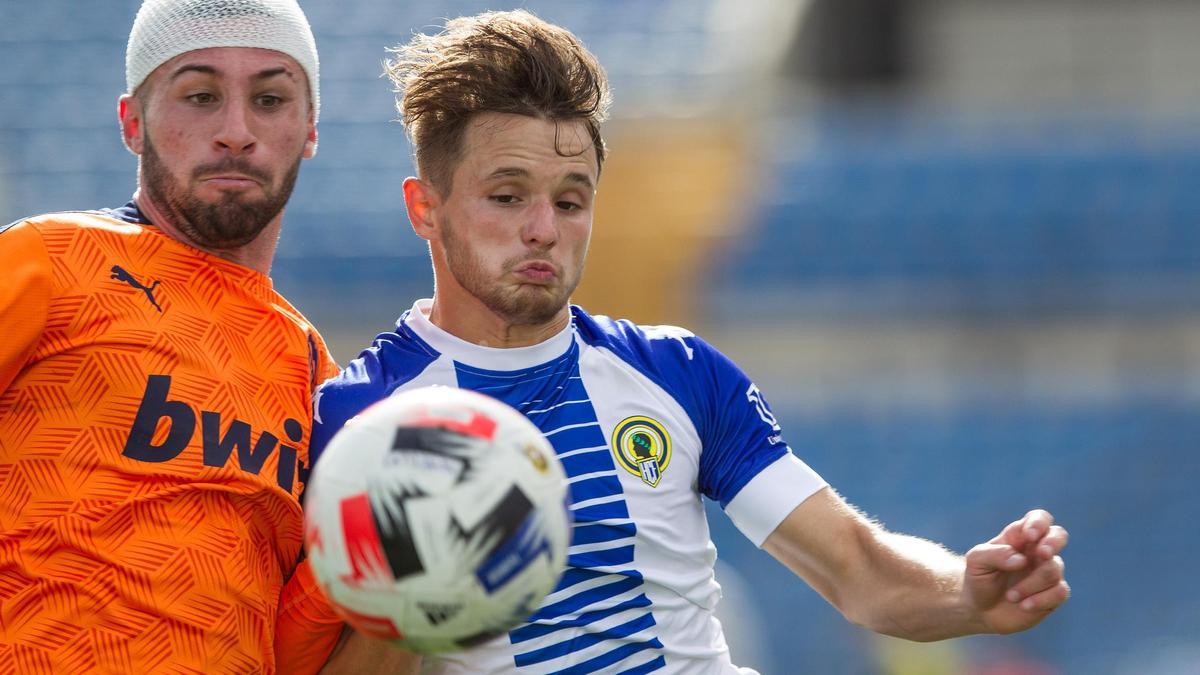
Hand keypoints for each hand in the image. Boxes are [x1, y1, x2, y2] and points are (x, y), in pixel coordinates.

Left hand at [963, 509, 1069, 633]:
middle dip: (1053, 542)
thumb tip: (1021, 560)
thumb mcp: (976, 562)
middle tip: (1042, 554)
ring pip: (1053, 569)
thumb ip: (995, 554)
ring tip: (1010, 596)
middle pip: (1059, 535)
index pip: (1038, 519)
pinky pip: (1060, 591)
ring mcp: (1047, 572)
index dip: (1038, 523)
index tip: (1029, 536)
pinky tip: (1024, 606)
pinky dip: (1041, 599)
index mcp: (1019, 537)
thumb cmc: (979, 578)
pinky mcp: (1053, 594)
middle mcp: (1037, 552)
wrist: (980, 610)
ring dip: (1030, 584)